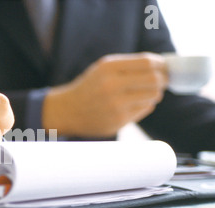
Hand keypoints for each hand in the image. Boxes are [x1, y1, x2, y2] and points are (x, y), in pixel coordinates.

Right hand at [42, 52, 168, 137]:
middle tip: (163, 81)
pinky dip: (144, 105)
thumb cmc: (90, 87)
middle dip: (163, 80)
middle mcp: (112, 85)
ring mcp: (115, 104)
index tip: (164, 67)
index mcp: (108, 67)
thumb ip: (129, 65)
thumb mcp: (103, 69)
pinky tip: (132, 104)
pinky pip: (144, 109)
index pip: (147, 62)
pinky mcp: (118, 120)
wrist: (68, 110)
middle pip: (154, 79)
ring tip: (145, 93)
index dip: (161, 64)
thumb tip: (163, 67)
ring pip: (152, 96)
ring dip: (154, 94)